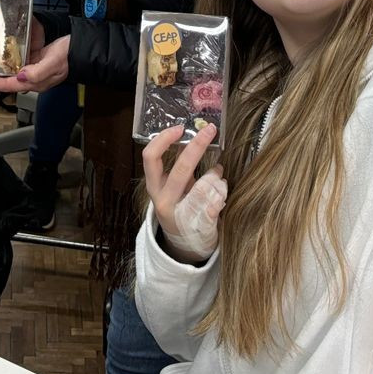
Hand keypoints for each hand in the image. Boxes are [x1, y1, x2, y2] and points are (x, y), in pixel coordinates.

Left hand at [0, 17, 64, 93]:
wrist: (78, 49)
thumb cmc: (68, 58)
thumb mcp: (53, 65)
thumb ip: (38, 72)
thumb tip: (20, 76)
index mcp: (28, 81)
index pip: (1, 83)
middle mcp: (21, 75)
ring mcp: (21, 66)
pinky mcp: (22, 56)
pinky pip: (1, 60)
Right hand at [141, 122, 225, 263]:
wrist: (183, 245)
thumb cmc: (178, 207)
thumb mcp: (171, 187)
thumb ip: (179, 166)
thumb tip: (193, 135)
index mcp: (154, 187)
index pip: (151, 158)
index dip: (164, 140)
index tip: (180, 128)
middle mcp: (164, 200)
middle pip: (180, 169)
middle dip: (197, 146)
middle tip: (211, 130)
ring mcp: (181, 214)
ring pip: (202, 187)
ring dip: (214, 173)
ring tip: (219, 169)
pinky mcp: (199, 225)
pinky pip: (215, 202)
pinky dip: (221, 190)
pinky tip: (222, 188)